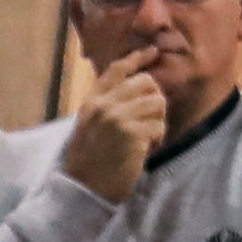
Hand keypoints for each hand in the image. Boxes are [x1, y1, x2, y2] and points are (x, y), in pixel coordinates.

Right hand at [63, 54, 173, 203]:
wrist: (81, 190)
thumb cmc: (87, 161)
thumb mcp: (88, 126)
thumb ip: (107, 105)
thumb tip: (136, 88)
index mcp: (91, 102)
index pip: (117, 70)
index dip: (137, 58)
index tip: (152, 52)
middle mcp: (104, 105)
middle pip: (146, 82)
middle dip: (154, 99)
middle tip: (149, 122)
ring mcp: (118, 118)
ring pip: (158, 102)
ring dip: (158, 121)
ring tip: (146, 139)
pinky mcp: (132, 134)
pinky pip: (160, 126)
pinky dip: (157, 140)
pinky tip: (145, 151)